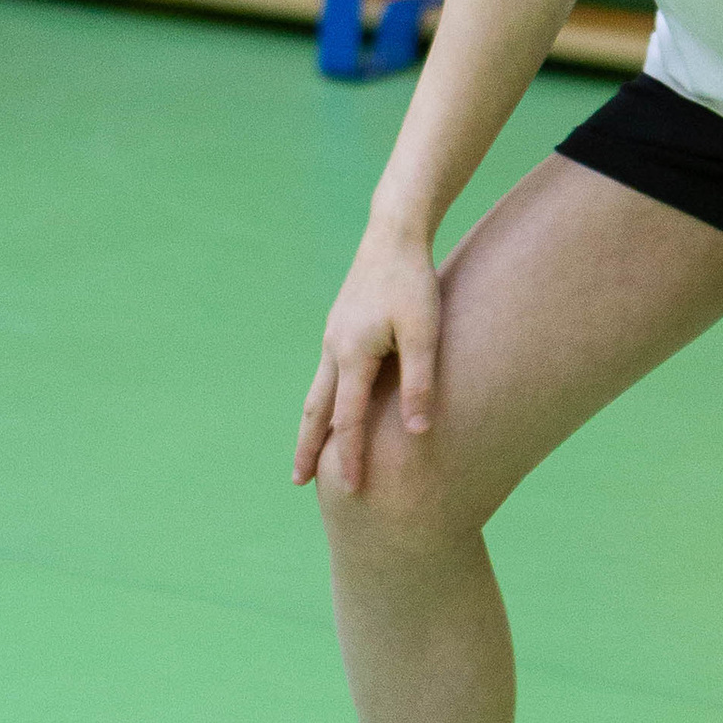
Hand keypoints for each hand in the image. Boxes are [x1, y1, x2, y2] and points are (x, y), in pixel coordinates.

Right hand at [293, 220, 438, 494]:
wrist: (393, 233)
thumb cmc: (413, 281)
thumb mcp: (424, 332)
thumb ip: (420, 382)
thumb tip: (417, 433)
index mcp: (352, 354)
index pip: (347, 419)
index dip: (349, 456)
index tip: (351, 489)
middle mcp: (334, 348)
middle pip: (315, 410)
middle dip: (307, 447)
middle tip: (298, 482)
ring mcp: (333, 335)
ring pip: (316, 391)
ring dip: (311, 424)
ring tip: (308, 451)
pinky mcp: (341, 325)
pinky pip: (326, 374)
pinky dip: (322, 400)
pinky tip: (332, 405)